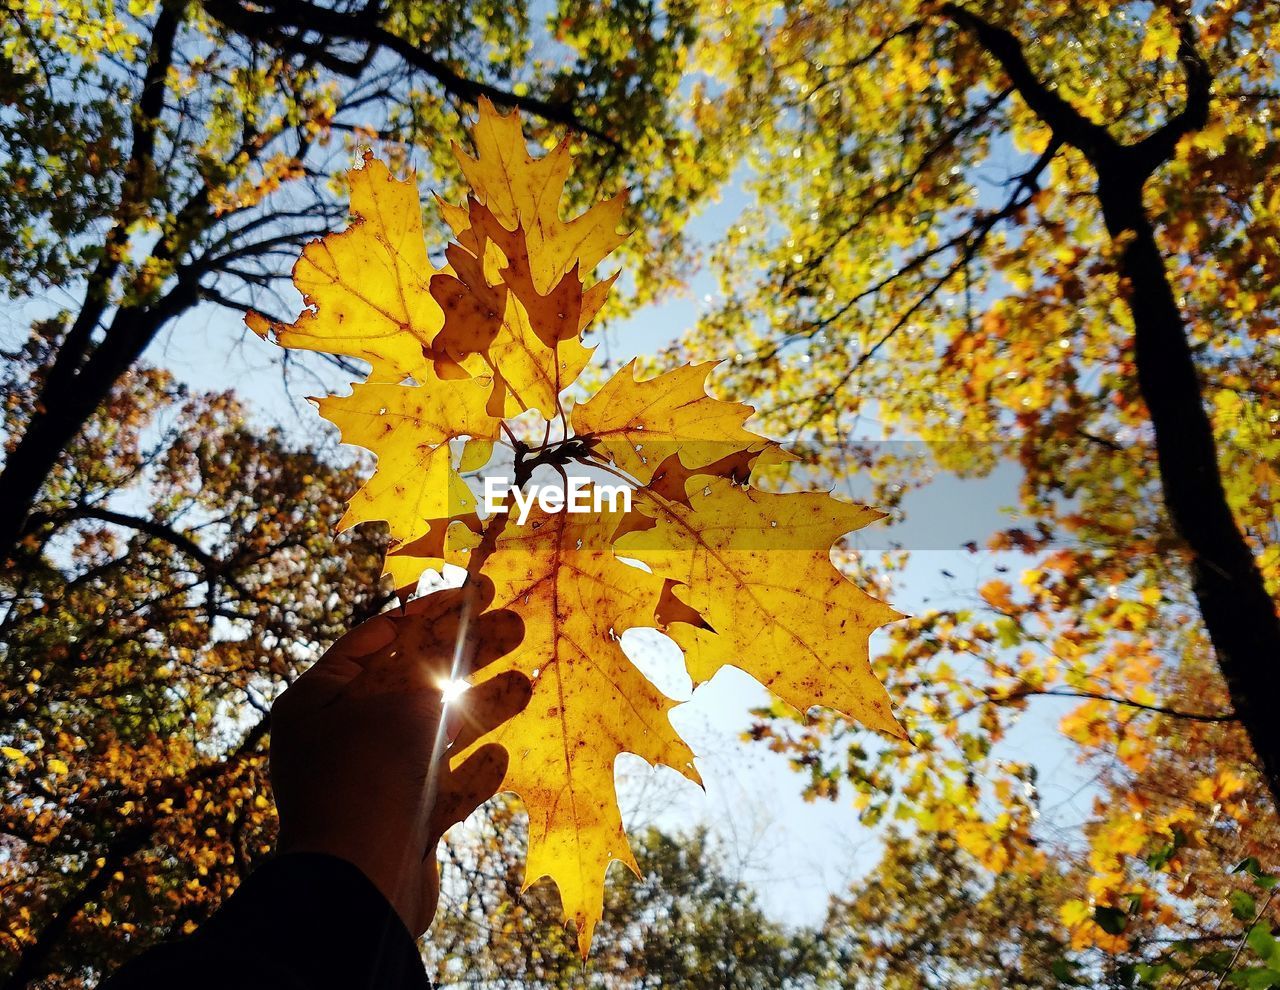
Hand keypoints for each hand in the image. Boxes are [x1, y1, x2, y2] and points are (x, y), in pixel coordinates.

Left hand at [270, 582, 528, 934]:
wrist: (360, 886)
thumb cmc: (371, 777)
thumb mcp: (403, 699)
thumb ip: (435, 662)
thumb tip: (460, 631)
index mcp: (320, 700)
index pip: (378, 638)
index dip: (430, 611)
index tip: (477, 591)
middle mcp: (343, 737)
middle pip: (414, 681)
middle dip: (468, 653)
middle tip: (516, 623)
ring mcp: (374, 782)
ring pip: (436, 732)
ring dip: (482, 706)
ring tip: (527, 682)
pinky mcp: (404, 823)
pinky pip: (443, 788)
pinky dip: (472, 772)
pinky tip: (500, 756)